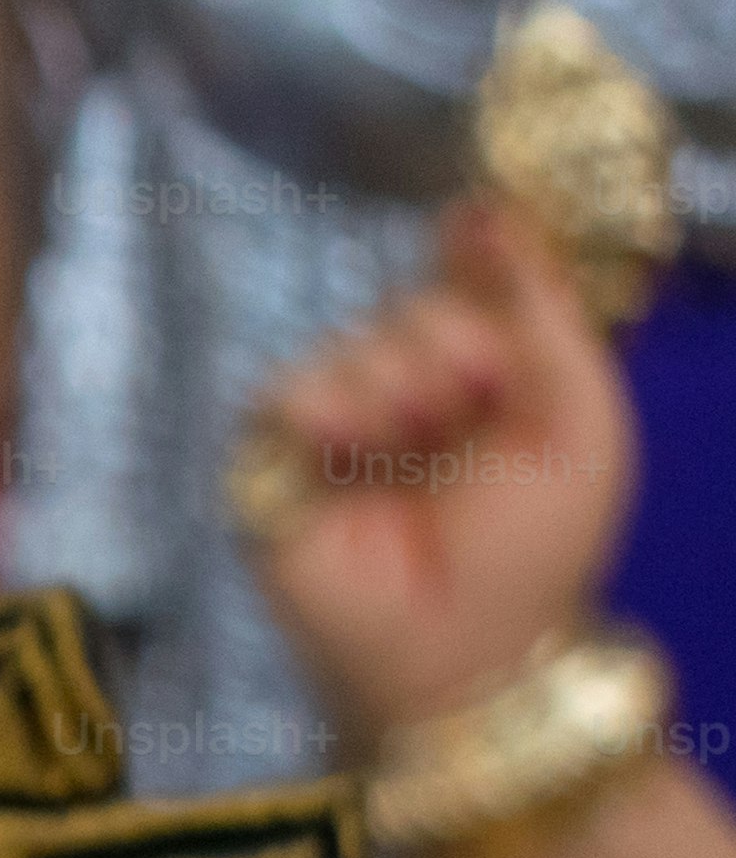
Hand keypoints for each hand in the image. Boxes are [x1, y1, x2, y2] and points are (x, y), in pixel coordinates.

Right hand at [240, 197, 637, 749]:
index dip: (473, 252)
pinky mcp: (275, 473)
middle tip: (474, 416)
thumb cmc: (537, 549)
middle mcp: (412, 397)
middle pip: (416, 304)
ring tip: (415, 456)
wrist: (472, 647)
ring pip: (354, 343)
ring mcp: (341, 435)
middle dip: (456, 347)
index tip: (475, 230)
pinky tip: (359, 452)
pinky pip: (282, 392)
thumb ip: (542, 309)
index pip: (467, 280)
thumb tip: (481, 209)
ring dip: (400, 388)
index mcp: (489, 380)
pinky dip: (325, 408)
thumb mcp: (581, 414)